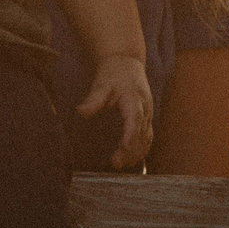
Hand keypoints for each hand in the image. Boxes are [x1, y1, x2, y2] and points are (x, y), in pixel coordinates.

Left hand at [77, 53, 155, 170]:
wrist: (127, 62)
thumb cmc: (114, 73)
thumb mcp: (102, 84)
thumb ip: (93, 99)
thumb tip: (80, 112)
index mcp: (134, 100)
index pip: (135, 121)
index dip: (131, 136)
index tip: (124, 149)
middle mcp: (145, 108)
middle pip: (142, 133)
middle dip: (131, 150)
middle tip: (116, 164)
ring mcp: (148, 114)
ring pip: (147, 137)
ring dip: (137, 153)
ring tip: (123, 166)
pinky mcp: (147, 117)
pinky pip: (148, 136)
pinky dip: (142, 149)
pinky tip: (132, 160)